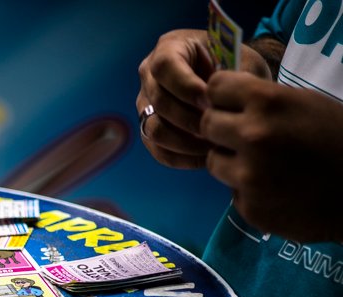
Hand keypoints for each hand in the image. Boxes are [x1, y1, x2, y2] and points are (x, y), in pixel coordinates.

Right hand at [136, 29, 269, 168]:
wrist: (231, 78)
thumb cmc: (237, 64)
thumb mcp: (242, 61)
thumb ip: (234, 77)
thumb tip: (224, 104)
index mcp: (170, 47)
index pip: (165, 67)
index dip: (185, 87)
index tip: (211, 102)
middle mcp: (150, 75)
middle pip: (159, 102)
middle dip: (190, 119)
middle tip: (219, 129)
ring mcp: (146, 103)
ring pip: (154, 129)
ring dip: (184, 142)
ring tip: (213, 145)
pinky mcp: (149, 128)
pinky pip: (157, 149)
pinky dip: (181, 157)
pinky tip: (206, 158)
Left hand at [202, 71, 342, 242]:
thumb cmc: (340, 139)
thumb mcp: (306, 104)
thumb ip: (264, 102)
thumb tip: (224, 100)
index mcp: (269, 102)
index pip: (216, 87)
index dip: (223, 96)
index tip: (232, 105)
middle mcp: (253, 136)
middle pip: (207, 124)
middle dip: (222, 129)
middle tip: (244, 137)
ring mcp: (248, 176)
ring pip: (214, 161)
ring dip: (231, 162)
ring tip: (265, 165)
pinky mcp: (249, 207)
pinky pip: (233, 192)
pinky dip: (249, 191)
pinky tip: (277, 190)